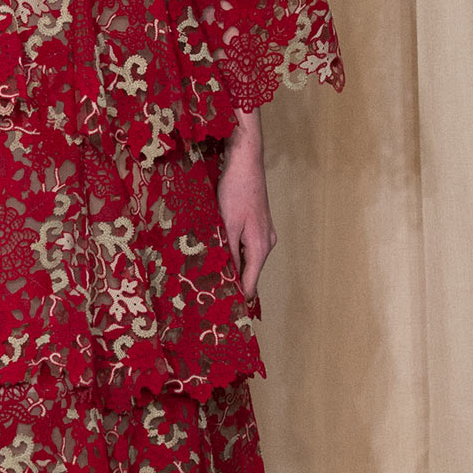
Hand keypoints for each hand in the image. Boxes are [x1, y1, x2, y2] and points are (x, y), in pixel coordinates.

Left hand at [216, 108, 276, 299]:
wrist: (245, 160)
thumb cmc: (236, 190)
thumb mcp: (227, 224)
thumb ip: (227, 253)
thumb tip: (225, 280)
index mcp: (260, 247)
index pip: (249, 284)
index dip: (236, 298)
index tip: (221, 312)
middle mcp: (266, 243)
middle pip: (248, 273)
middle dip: (230, 284)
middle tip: (206, 296)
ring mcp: (263, 234)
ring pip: (245, 260)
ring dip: (229, 267)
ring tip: (207, 277)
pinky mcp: (257, 225)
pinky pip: (244, 247)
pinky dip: (231, 253)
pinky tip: (216, 253)